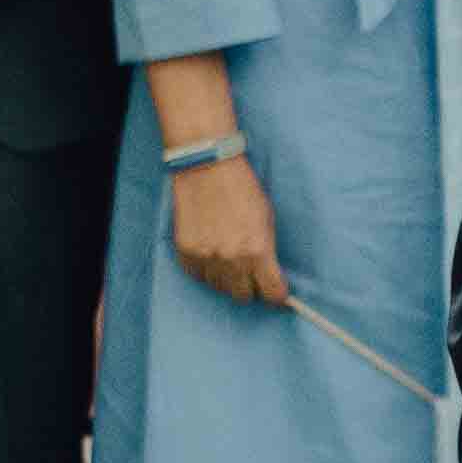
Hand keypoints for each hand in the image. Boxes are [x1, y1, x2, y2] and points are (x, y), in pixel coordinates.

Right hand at [170, 152, 288, 305]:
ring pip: (219, 287)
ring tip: (228, 255)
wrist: (206, 167)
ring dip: (226, 277)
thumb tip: (271, 275)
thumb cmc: (242, 189)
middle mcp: (231, 259)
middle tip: (251, 272)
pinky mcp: (185, 252)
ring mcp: (206, 257)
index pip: (272, 293)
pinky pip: (198, 276)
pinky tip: (210, 251)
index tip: (276, 291)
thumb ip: (268, 251)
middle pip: (243, 296)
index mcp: (257, 250)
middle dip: (250, 286)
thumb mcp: (267, 219)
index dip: (276, 293)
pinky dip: (205, 269)